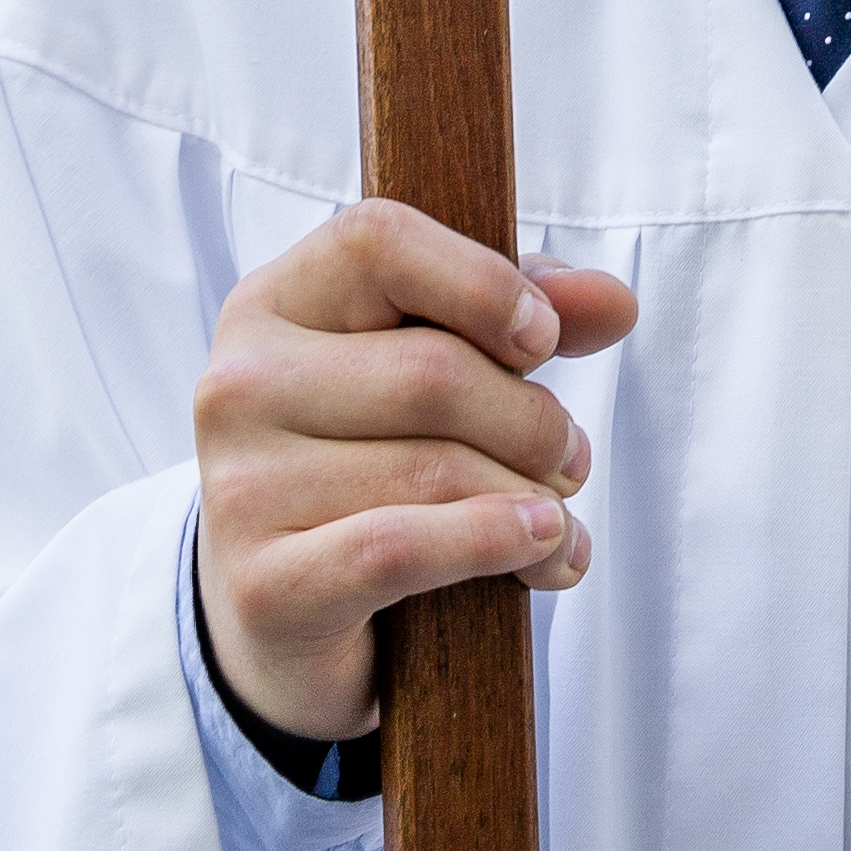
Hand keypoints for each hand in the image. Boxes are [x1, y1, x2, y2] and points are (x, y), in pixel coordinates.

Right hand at [193, 201, 641, 745]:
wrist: (280, 610)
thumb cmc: (365, 463)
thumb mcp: (432, 366)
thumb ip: (520, 311)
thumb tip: (613, 302)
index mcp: (270, 304)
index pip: (377, 240)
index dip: (481, 281)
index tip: (543, 339)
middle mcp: (236, 384)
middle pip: (431, 372)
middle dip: (533, 421)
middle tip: (571, 459)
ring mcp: (239, 487)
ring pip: (434, 469)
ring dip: (532, 500)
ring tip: (559, 520)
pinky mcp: (263, 585)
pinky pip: (404, 548)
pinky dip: (495, 544)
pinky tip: (544, 550)